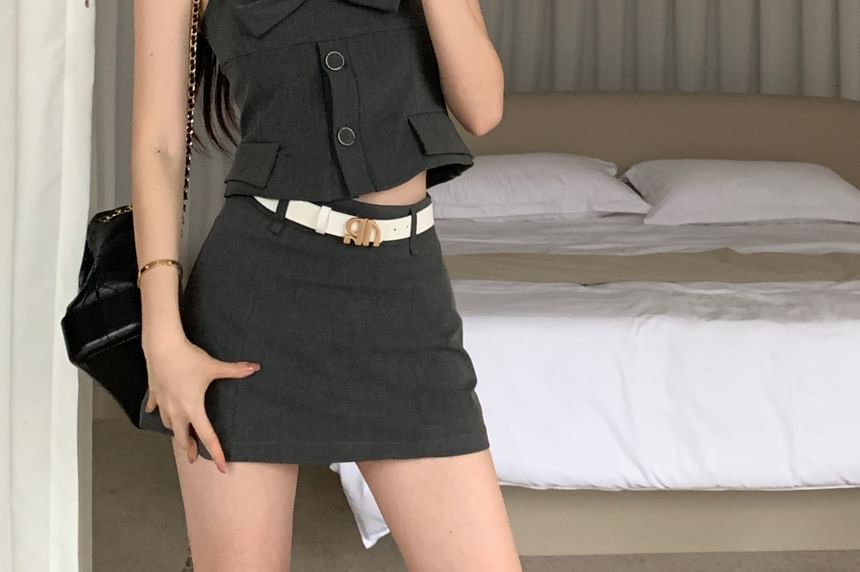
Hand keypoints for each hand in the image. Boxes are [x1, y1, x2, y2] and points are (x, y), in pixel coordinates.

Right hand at [143, 335, 260, 472]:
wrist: (162, 346)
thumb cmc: (188, 359)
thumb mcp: (214, 367)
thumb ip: (235, 370)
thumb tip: (255, 368)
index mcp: (192, 408)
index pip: (207, 436)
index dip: (216, 453)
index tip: (221, 467)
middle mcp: (176, 410)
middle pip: (181, 436)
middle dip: (189, 448)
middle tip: (194, 458)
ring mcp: (163, 402)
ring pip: (167, 424)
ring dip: (174, 431)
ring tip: (179, 436)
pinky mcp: (155, 392)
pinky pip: (155, 407)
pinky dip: (157, 412)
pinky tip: (156, 413)